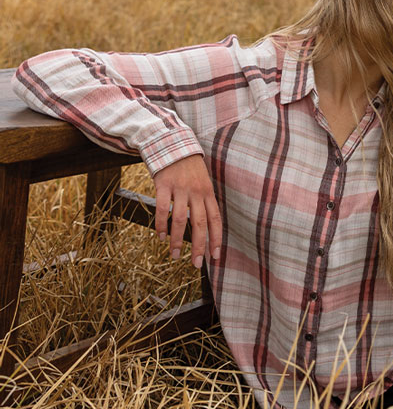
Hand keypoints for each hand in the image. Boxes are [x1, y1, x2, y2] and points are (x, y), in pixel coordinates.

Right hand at [153, 154, 221, 268]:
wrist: (172, 143)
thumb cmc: (189, 169)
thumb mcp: (202, 183)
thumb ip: (204, 203)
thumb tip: (206, 228)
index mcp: (208, 193)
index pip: (215, 220)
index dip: (216, 239)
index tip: (215, 257)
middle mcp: (197, 192)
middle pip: (200, 223)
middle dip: (198, 246)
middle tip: (195, 264)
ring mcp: (180, 188)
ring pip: (180, 219)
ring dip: (176, 240)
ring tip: (174, 255)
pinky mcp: (164, 184)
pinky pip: (162, 208)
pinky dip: (160, 224)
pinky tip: (160, 236)